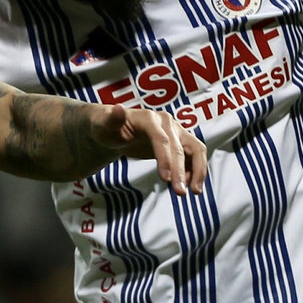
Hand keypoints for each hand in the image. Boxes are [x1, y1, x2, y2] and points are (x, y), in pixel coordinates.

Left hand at [94, 106, 208, 195]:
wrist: (114, 128)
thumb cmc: (107, 127)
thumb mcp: (104, 125)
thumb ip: (112, 119)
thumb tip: (118, 108)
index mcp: (149, 118)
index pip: (161, 139)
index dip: (165, 159)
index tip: (165, 179)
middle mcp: (167, 123)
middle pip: (179, 147)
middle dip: (181, 171)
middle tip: (180, 193)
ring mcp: (176, 132)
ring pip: (196, 149)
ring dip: (198, 170)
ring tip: (194, 191)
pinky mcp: (179, 142)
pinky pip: (194, 156)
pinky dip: (195, 170)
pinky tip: (189, 185)